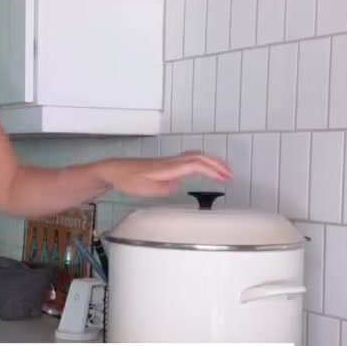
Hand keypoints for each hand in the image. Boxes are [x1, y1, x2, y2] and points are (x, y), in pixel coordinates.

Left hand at [102, 152, 230, 197]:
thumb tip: (178, 186)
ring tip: (223, 170)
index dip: (213, 171)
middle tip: (231, 174)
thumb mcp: (145, 189)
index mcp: (169, 167)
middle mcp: (172, 162)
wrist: (116, 170)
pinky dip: (201, 162)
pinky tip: (203, 169)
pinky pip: (189, 159)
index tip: (225, 178)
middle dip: (218, 165)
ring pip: (195, 157)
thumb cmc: (129, 179)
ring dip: (211, 162)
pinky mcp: (166, 164)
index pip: (196, 165)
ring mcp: (169, 161)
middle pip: (200, 158)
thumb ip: (163, 188)